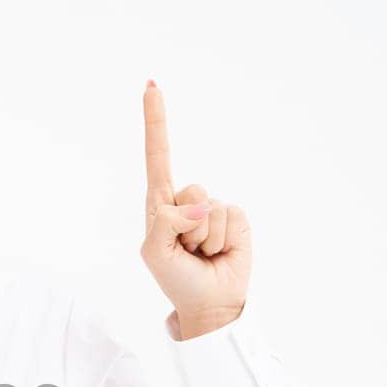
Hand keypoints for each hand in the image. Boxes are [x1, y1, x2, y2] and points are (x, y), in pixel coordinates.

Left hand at [140, 80, 250, 338]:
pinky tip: (219, 252)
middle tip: (186, 250)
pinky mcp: (235, 216)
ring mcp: (212, 207)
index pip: (157, 155)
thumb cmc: (177, 278)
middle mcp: (186, 200)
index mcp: (160, 203)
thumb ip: (166, 223)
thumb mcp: (155, 253)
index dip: (156, 120)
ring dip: (204, 238)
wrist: (210, 302)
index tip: (151, 85)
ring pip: (210, 208)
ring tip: (201, 253)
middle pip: (188, 190)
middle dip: (187, 226)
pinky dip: (223, 240)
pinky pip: (230, 217)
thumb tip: (199, 206)